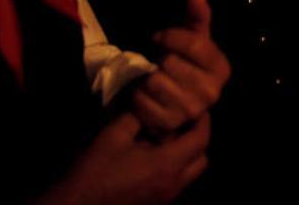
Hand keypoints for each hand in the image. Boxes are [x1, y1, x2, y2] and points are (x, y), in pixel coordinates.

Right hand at [36, 112, 209, 204]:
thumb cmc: (95, 171)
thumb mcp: (114, 136)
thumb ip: (138, 117)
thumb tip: (150, 104)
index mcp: (167, 165)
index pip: (201, 139)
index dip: (203, 120)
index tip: (197, 107)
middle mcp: (173, 184)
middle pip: (201, 159)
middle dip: (197, 139)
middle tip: (182, 123)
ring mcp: (165, 198)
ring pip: (189, 174)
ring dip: (185, 155)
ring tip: (165, 138)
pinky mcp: (155, 204)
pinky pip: (175, 184)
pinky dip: (173, 168)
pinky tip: (151, 157)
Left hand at [132, 0, 230, 134]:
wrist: (171, 99)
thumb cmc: (183, 64)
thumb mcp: (192, 38)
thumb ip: (197, 15)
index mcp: (221, 69)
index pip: (194, 44)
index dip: (171, 36)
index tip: (159, 37)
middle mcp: (211, 92)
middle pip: (171, 63)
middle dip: (160, 59)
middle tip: (160, 64)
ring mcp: (190, 111)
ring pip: (154, 81)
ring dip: (146, 77)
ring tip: (152, 78)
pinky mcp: (168, 125)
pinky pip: (141, 101)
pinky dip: (137, 95)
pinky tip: (144, 94)